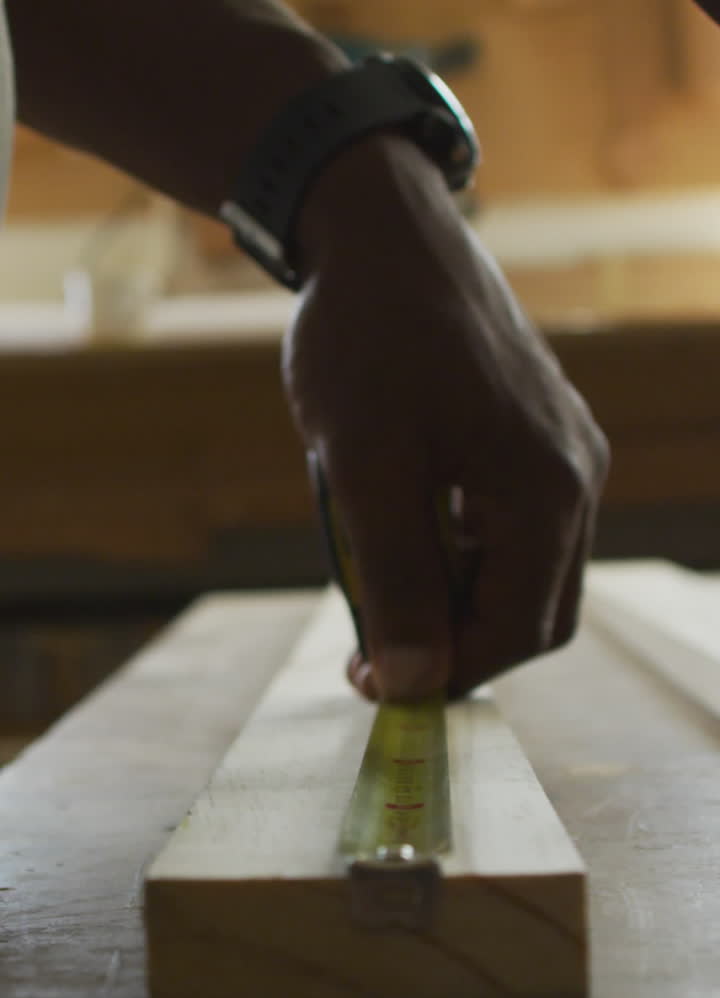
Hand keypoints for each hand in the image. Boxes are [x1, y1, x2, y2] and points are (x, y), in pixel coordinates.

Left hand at [283, 138, 608, 699]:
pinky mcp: (538, 436)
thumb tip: (411, 682)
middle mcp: (576, 476)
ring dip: (456, 598)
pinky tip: (405, 530)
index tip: (372, 685)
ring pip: (525, 573)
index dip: (446, 672)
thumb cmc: (367, 338)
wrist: (379, 230)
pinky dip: (462, 555)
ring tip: (378, 580)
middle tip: (375, 646)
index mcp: (549, 490)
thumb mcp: (366, 466)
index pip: (518, 630)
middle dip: (457, 643)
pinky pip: (515, 528)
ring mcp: (565, 453)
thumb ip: (396, 578)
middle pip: (535, 611)